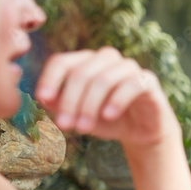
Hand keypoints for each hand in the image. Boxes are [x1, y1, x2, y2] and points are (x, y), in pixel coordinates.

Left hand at [35, 47, 177, 148]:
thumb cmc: (106, 120)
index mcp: (86, 61)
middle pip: (81, 73)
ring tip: (83, 128)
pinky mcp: (147, 80)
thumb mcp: (79, 114)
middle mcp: (107, 58)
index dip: (50, 78)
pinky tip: (108, 116)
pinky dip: (116, 101)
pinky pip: (131, 84)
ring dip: (89, 105)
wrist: (142, 132)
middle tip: (64, 125)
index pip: (62, 61)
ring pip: (103, 79)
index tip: (42, 98)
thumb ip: (60, 104)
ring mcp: (129, 67)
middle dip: (70, 101)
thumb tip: (44, 97)